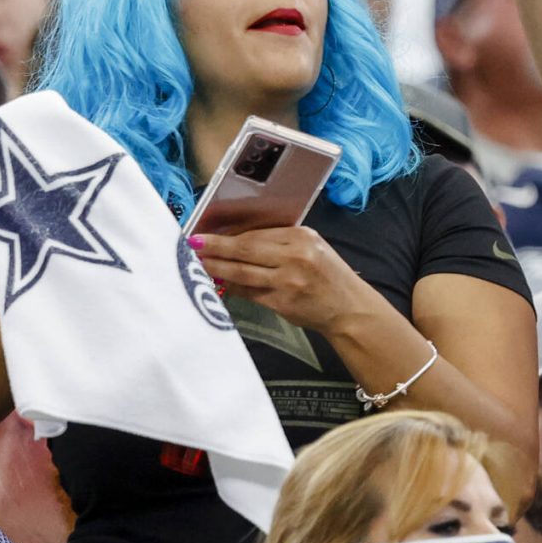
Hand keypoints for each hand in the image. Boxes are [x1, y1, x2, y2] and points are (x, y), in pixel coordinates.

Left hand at [191, 226, 383, 338]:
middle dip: (214, 247)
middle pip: (245, 249)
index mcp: (303, 237)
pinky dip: (231, 288)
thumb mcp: (312, 251)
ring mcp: (289, 280)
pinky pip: (248, 292)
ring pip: (242, 271)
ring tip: (197, 264)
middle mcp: (296, 255)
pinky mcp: (283, 301)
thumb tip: (237, 246)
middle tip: (191, 245)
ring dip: (216, 268)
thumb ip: (280, 246)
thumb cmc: (329, 278)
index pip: (256, 234)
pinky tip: (218, 284)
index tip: (206, 235)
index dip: (228, 236)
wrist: (349, 309)